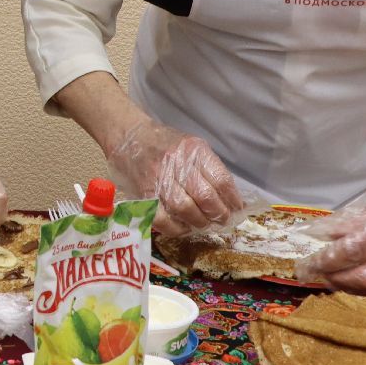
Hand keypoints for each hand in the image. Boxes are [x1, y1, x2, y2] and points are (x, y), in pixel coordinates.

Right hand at [105, 118, 242, 234]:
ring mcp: (158, 178)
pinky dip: (176, 228)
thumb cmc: (165, 143)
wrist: (129, 136)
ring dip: (199, 222)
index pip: (220, 179)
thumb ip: (209, 168)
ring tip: (204, 224)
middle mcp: (176, 163)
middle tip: (222, 220)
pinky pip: (161, 218)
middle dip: (218, 214)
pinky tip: (183, 227)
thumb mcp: (191, 146)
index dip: (232, 198)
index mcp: (193, 150)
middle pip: (205, 196)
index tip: (237, 208)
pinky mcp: (143, 193)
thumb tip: (229, 197)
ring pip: (184, 209)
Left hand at [295, 178, 365, 294]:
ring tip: (337, 284)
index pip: (349, 250)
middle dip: (334, 279)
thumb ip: (350, 220)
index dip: (324, 260)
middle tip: (318, 276)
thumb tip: (321, 234)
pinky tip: (364, 294)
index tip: (306, 265)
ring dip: (354, 293)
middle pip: (362, 277)